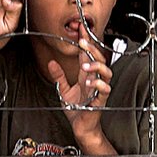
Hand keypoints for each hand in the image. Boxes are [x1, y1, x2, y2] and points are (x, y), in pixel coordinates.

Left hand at [49, 26, 114, 154]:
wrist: (82, 127)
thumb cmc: (77, 109)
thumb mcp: (64, 90)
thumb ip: (59, 76)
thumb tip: (51, 62)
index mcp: (87, 75)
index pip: (88, 54)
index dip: (86, 41)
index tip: (81, 29)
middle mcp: (95, 79)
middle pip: (99, 58)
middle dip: (92, 48)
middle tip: (83, 42)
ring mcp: (99, 89)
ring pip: (106, 71)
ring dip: (97, 66)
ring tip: (85, 65)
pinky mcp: (101, 100)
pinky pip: (105, 89)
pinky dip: (98, 84)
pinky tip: (89, 82)